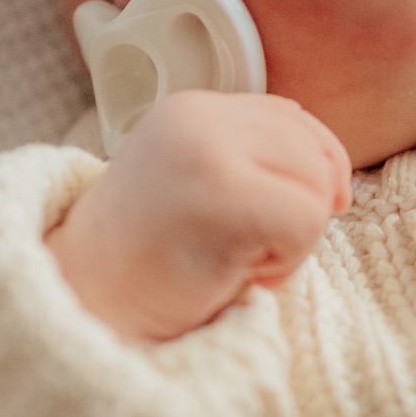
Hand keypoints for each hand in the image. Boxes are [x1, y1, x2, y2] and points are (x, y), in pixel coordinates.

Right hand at [46, 91, 352, 340]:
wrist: (81, 306)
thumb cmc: (146, 262)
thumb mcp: (197, 187)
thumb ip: (251, 162)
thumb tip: (334, 171)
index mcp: (191, 110)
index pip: (291, 118)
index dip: (309, 172)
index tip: (285, 220)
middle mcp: (198, 118)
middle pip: (314, 151)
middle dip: (300, 210)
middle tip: (245, 251)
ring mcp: (208, 151)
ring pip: (317, 186)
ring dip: (292, 240)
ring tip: (235, 261)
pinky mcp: (224, 195)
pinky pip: (307, 221)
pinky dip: (286, 262)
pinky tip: (235, 275)